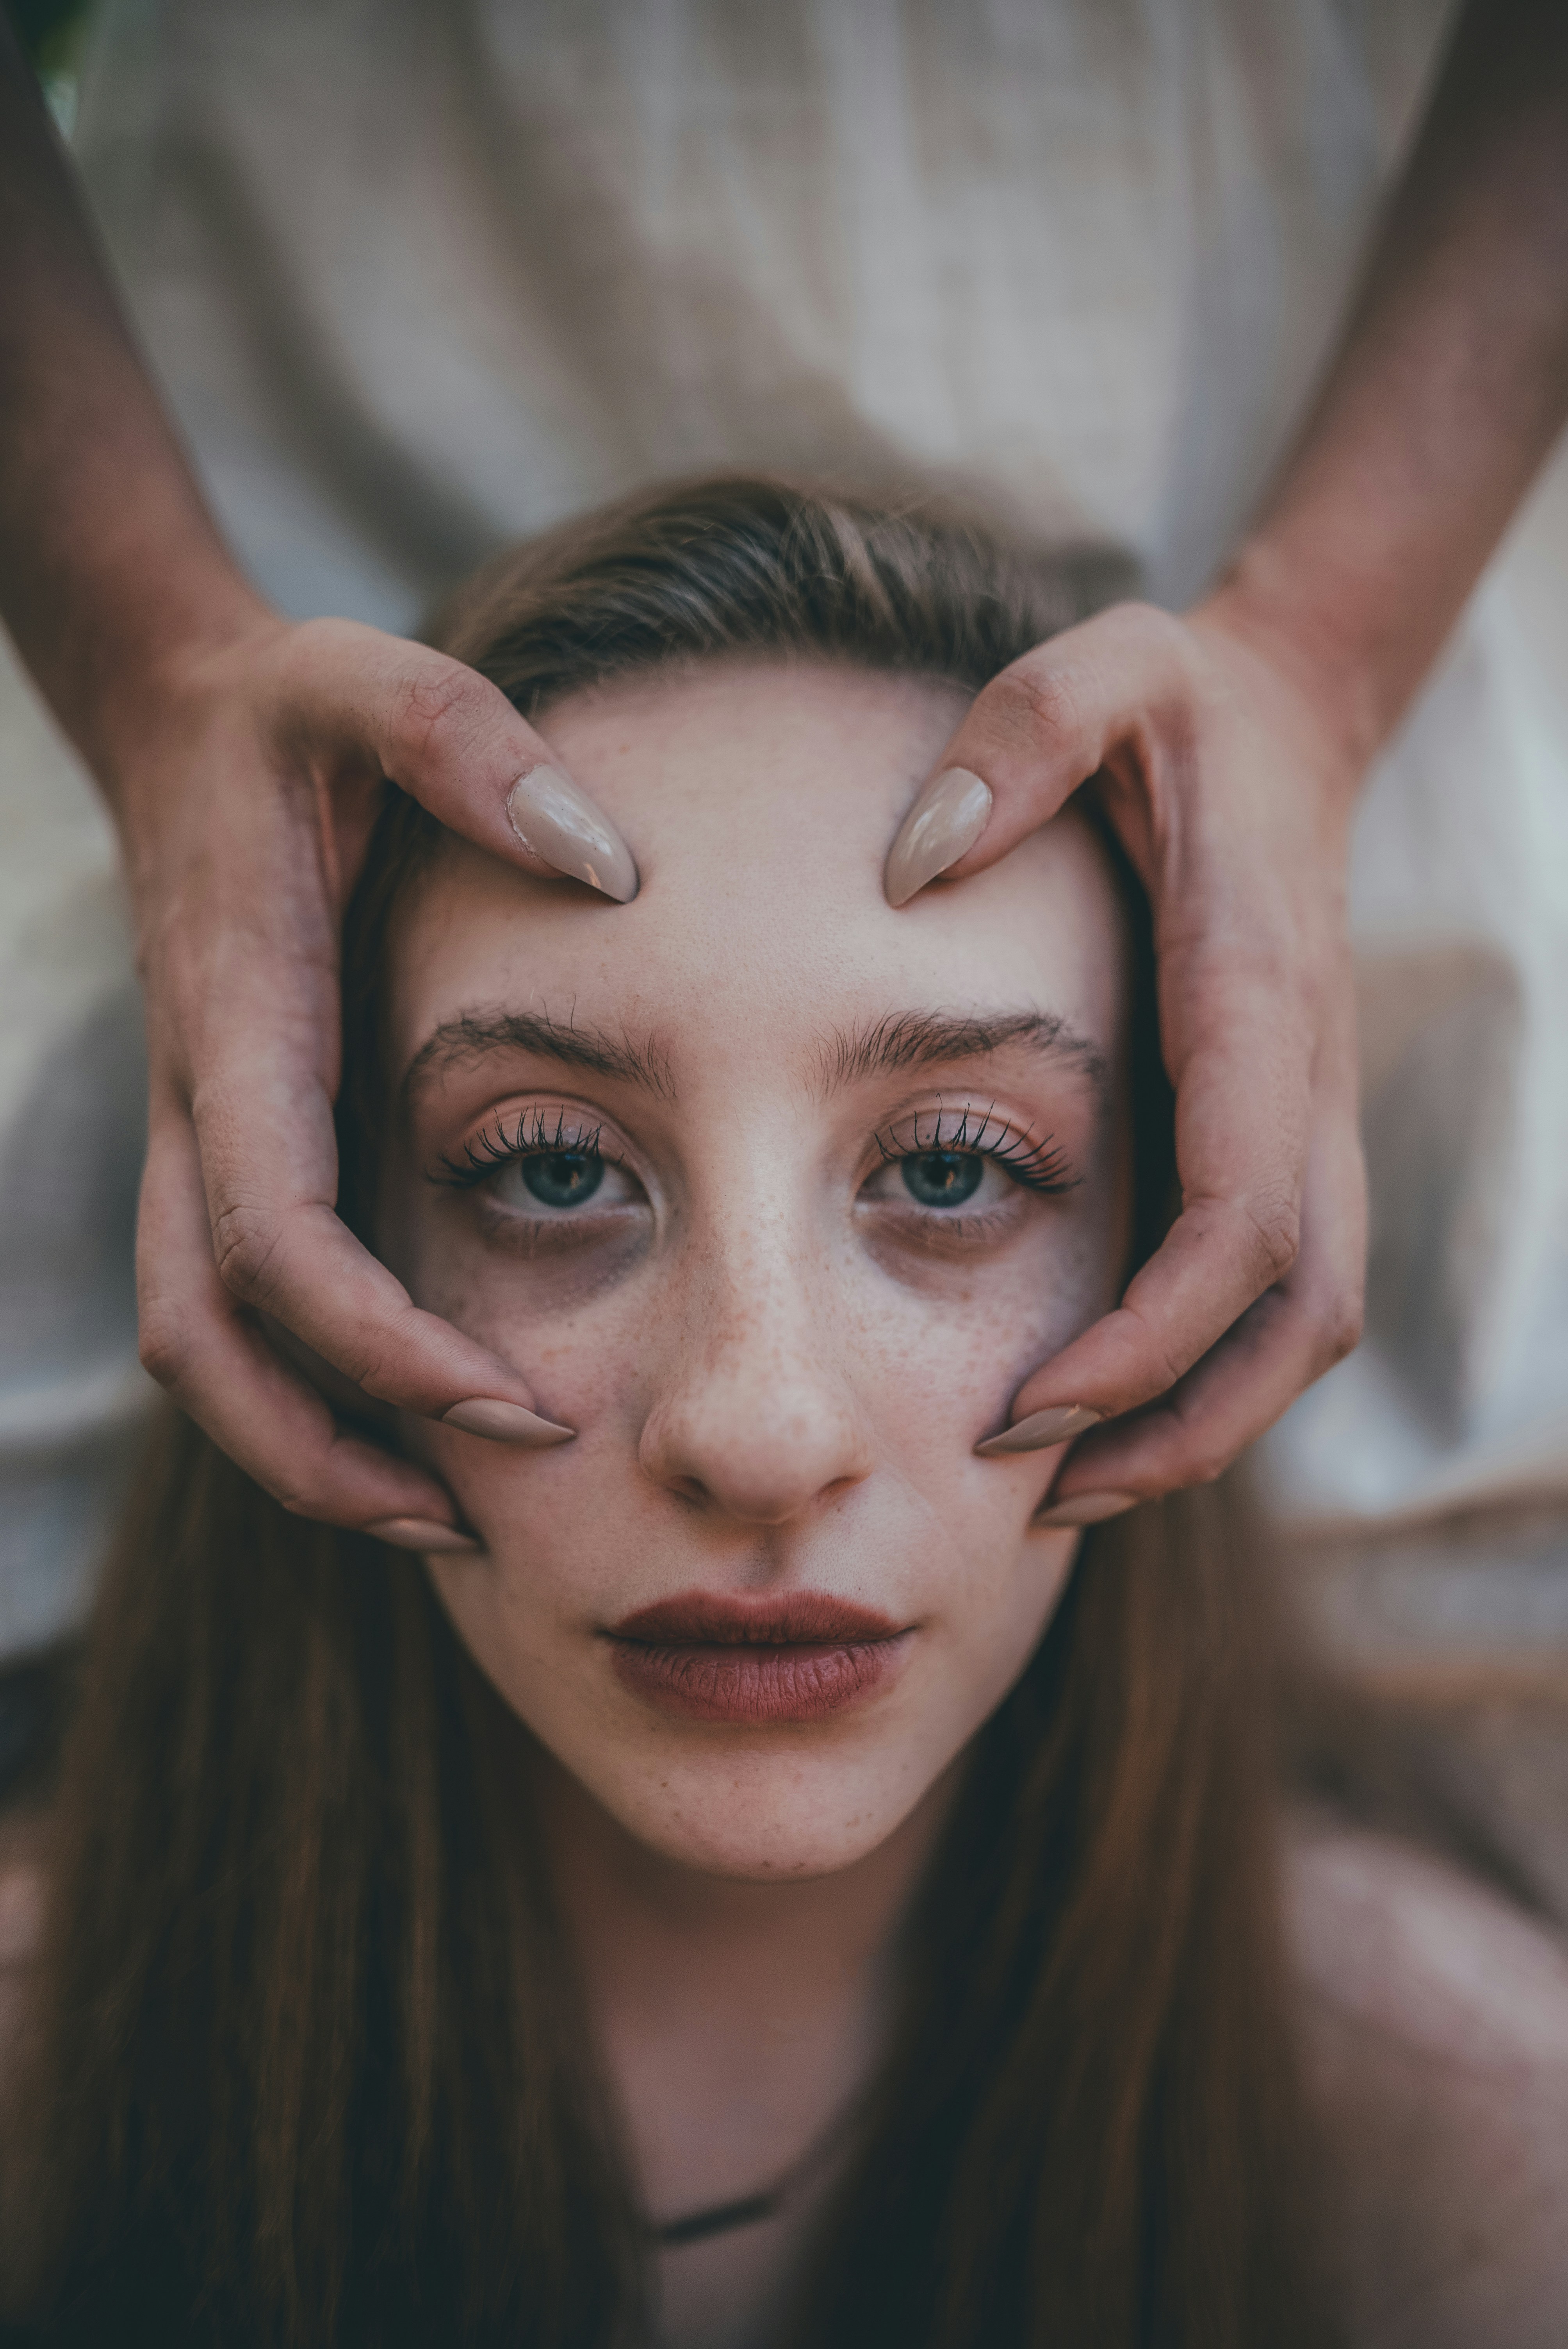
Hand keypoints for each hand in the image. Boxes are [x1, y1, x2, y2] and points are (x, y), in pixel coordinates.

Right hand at [115, 605, 637, 1544]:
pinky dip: (314, 1393)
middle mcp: (200, 1108)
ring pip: (208, 1355)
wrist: (185, 719)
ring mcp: (200, 1140)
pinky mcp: (226, 1149)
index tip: (504, 1400)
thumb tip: (604, 861)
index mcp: (239, 1029)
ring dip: (312, 1452)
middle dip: (328, 1451)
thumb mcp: (369, 683)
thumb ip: (463, 742)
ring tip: (455, 1517)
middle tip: (481, 1517)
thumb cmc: (290, 715)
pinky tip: (428, 1419)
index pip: (275, 1240)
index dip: (374, 1342)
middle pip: (211, 1346)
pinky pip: (241, 1316)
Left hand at [884, 594, 1367, 1520]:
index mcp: (1255, 1000)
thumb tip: (910, 868)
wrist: (1284, 714)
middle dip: (1183, 1426)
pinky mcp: (1288, 1131)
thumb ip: (1022, 734)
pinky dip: (1202, 1371)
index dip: (1152, 1336)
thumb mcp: (1105, 670)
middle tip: (1036, 1491)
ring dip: (1198, 1423)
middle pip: (1298, 1319)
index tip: (1035, 1404)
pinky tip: (1098, 1402)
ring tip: (1061, 1484)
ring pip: (1304, 1326)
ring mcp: (1309, 1116)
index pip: (1242, 1221)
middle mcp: (1303, 1081)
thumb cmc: (1180, 706)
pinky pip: (1276, 1293)